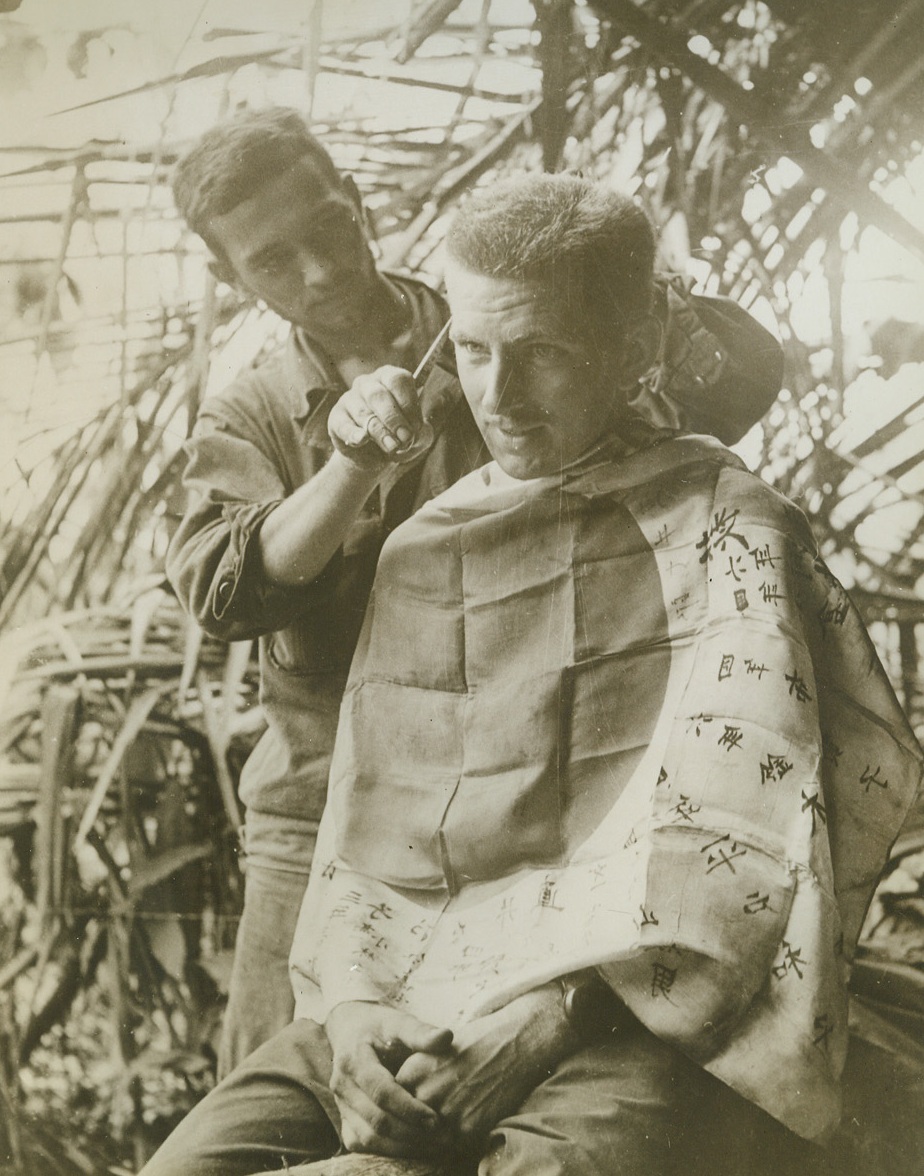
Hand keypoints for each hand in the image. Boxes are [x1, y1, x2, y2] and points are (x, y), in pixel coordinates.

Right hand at [325, 1000, 452, 1157]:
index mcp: (354, 1060)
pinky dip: (387, 1149)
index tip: (435, 1118)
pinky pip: (362, 1143)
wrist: (351, 1030)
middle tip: (441, 1136)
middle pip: (376, 1119)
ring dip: (401, 1146)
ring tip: (432, 1144)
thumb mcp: (398, 1022)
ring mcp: (341, 1105)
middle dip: (410, 1132)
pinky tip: (413, 1145)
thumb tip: (446, 1036)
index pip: (381, 1092)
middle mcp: (342, 1086)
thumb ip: (420, 1032)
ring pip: (368, 1137)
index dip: (408, 1108)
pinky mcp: (344, 1119)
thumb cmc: (379, 1027)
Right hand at [328, 366, 433, 470]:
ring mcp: (349, 399)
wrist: (374, 457)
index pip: (398, 380)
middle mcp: (368, 384)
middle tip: (405, 438)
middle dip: (394, 419)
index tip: (416, 427)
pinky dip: (355, 434)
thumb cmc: (398, 437)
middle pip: (379, 395)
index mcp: (390, 378)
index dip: (408, 404)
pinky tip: (362, 440)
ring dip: (380, 432)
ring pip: (363, 413)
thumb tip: (412, 433)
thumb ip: (422, 433)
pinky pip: (344, 425)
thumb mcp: (418, 436)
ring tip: (392, 447)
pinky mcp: (336, 418)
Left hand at [395, 983, 574, 1152]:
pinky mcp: (466, 1129)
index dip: (395, 1109)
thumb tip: (397, 1098)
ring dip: (423, 1141)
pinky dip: (443, 1147)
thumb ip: (415, 1074)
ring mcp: (446, 1113)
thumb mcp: (435, 1050)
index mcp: (414, 1069)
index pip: (391, 1101)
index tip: (397, 1114)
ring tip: (428, 1136)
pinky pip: (445, 1148)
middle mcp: (425, 1092)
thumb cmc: (475, 1042)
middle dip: (407, 1128)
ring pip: (422, 1141)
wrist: (513, 1043)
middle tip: (409, 1132)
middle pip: (403, 1124)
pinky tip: (447, 1138)